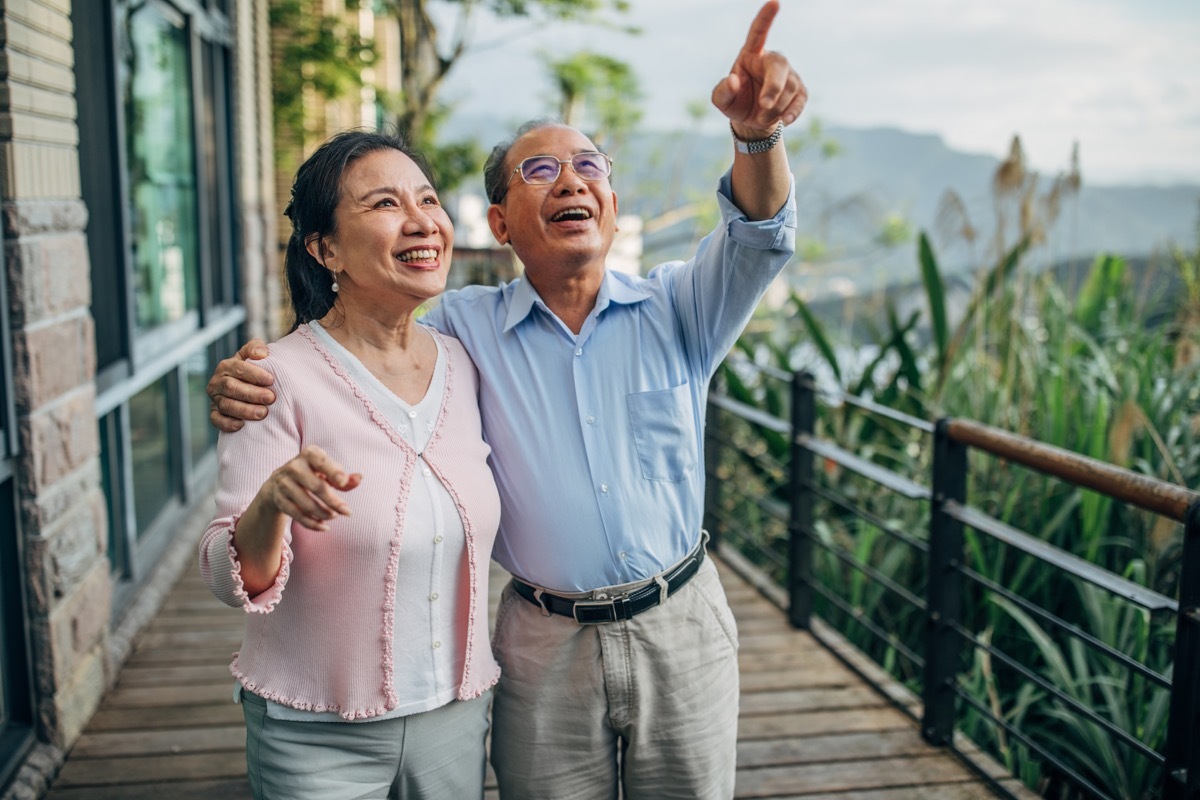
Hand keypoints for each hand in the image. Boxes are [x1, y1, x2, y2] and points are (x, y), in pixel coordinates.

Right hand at [208, 339, 276, 431]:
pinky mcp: (215, 413)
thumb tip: (260, 353)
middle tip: (270, 398)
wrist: (249, 385)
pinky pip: (216, 420)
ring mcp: (215, 399)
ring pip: (226, 405)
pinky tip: (241, 425)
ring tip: (263, 413)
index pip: (237, 368)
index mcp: (226, 366)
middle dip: (252, 393)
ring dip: (244, 410)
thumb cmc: (255, 370)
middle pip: (231, 387)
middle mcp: (217, 382)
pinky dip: (227, 423)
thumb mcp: (255, 355)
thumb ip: (256, 348)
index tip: (270, 380)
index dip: (254, 374)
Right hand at [257, 446, 361, 531]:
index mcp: (309, 454)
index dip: (333, 471)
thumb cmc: (311, 474)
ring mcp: (284, 484)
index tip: (343, 481)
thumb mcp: (326, 471)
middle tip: (347, 512)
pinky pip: (298, 516)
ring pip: (307, 504)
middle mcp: (294, 467)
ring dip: (324, 514)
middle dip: (334, 502)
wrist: (278, 482)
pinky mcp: (280, 500)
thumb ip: (343, 477)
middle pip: (317, 487)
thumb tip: (359, 478)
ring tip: (334, 516)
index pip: (322, 462)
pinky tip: (324, 527)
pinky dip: (312, 524)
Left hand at [711, 0, 806, 137]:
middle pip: (780, 65)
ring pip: (790, 87)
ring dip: (775, 107)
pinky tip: (785, 120)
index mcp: (751, 54)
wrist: (752, 120)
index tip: (774, 3)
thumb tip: (733, 80)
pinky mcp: (799, 90)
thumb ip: (723, 91)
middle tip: (764, 106)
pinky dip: (792, 112)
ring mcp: (789, 74)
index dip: (766, 18)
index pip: (758, 33)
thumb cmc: (736, 102)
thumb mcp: (722, 100)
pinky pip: (801, 99)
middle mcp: (772, 61)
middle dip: (774, 88)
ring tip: (762, 117)